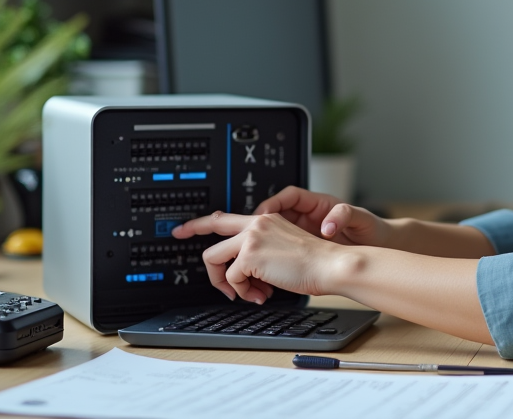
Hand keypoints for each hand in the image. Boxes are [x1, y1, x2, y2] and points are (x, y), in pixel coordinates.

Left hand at [172, 211, 344, 302]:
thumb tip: (240, 273)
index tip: (182, 229)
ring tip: (250, 293)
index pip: (224, 217)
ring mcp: (251, 237)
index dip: (199, 223)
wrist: (329, 265)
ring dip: (228, 282)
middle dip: (205, 259)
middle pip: (212, 235)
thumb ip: (260, 253)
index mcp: (264, 219)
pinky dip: (243, 291)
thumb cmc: (314, 262)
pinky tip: (262, 294)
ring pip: (215, 259)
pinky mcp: (249, 255)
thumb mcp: (282, 249)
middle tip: (208, 272)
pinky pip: (232, 278)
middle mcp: (255, 223)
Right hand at [253, 186, 390, 247]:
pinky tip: (270, 266)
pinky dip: (274, 257)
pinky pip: (282, 250)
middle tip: (246, 233)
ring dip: (262, 242)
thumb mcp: (360, 219)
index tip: (262, 215)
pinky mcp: (306, 249)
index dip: (272, 203)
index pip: (288, 196)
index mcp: (319, 204)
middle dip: (257, 221)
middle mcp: (309, 216)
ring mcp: (305, 233)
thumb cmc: (373, 229)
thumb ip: (343, 215)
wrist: (381, 248)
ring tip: (253, 253)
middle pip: (275, 213)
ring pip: (274, 233)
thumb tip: (327, 225)